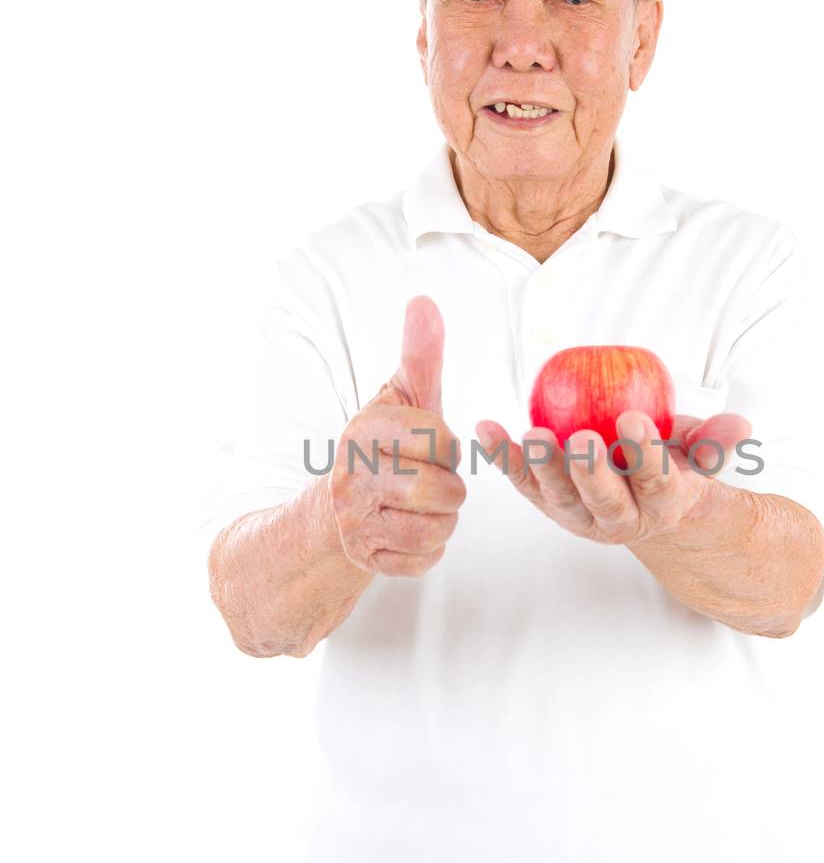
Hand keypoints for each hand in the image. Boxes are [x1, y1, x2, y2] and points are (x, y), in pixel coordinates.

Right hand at [328, 296, 465, 575]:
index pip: (441, 440)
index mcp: (363, 430)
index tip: (429, 447)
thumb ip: (419, 354)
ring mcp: (353, 523)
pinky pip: (424, 561)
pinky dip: (428, 550)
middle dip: (449, 489)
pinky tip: (409, 531)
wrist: (334, 508)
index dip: (448, 447)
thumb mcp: (402, 398)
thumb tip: (424, 301)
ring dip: (442, 520)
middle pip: (442, 491)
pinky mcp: (364, 560)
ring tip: (421, 506)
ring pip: (437, 530)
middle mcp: (349, 477)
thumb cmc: (383, 445)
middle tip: (429, 480)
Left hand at [473, 410, 752, 545]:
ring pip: (557, 496)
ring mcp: (578, 515)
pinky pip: (523, 481)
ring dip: (541, 466)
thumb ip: (713, 440)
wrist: (643, 501)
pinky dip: (503, 457)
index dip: (644, 453)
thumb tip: (740, 426)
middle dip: (590, 471)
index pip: (655, 480)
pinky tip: (485, 428)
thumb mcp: (697, 453)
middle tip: (580, 437)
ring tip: (529, 433)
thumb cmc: (673, 466)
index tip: (633, 421)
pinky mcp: (547, 504)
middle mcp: (618, 519)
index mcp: (661, 505)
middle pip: (601, 498)